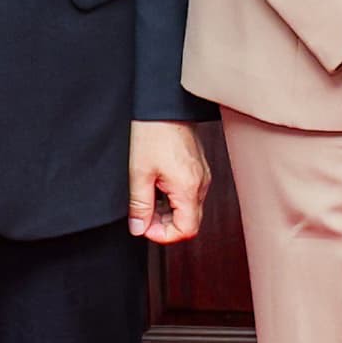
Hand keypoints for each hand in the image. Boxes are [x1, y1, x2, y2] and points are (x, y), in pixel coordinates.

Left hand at [124, 119, 205, 243]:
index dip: (164, 235)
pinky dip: (174, 200)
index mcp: (188, 188)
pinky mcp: (199, 170)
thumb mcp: (139, 173)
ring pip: (189, 209)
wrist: (165, 107)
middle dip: (165, 225)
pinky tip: (157, 188)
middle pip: (190, 222)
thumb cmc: (153, 134)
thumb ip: (140, 206)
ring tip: (147, 199)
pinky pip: (190, 195)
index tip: (144, 226)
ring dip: (168, 213)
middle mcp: (201, 185)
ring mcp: (202, 177)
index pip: (186, 230)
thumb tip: (139, 228)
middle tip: (142, 216)